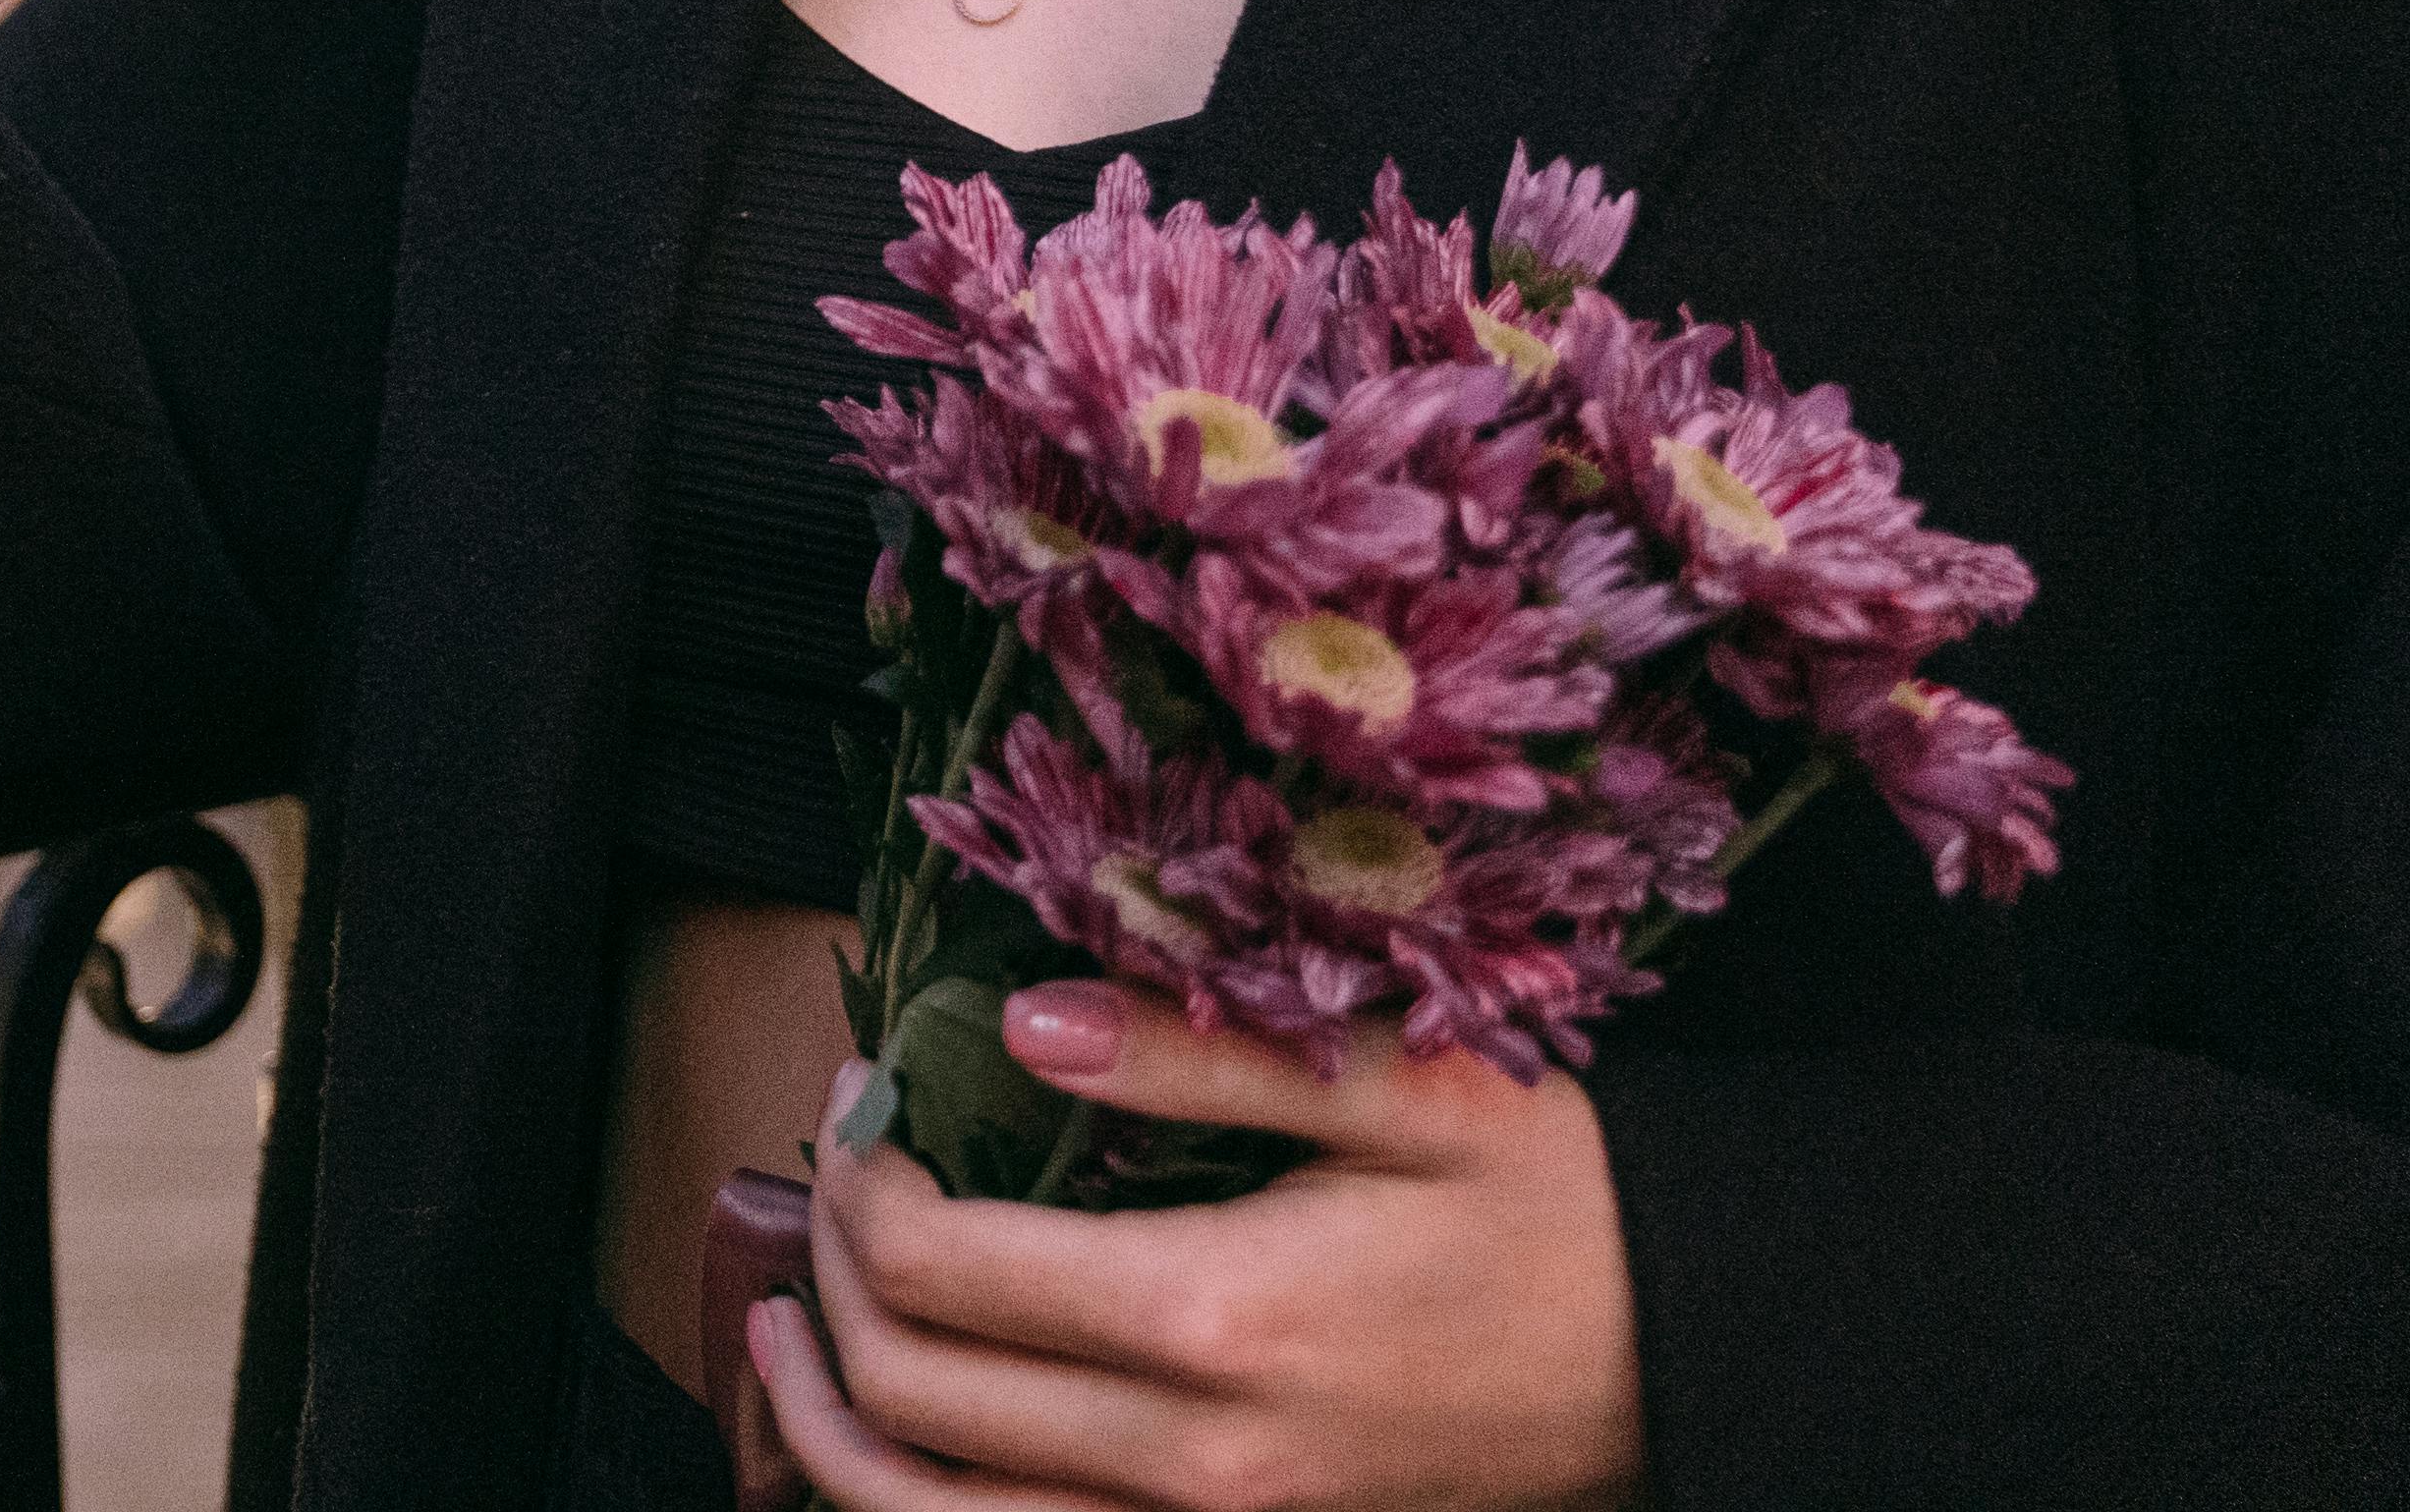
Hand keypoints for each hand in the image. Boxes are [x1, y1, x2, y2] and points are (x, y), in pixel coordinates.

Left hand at [758, 982, 1646, 1511]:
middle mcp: (1201, 1466)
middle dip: (831, 1277)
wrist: (1705, 1359)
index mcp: (1223, 1326)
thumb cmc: (1566, 1210)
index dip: (862, 1182)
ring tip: (786, 1340)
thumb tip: (1020, 1025)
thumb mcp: (1404, 1090)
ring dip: (831, 1434)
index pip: (942, 1273)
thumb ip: (1198, 1057)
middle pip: (914, 1398)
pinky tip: (900, 1446)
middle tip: (833, 1177)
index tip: (861, 1101)